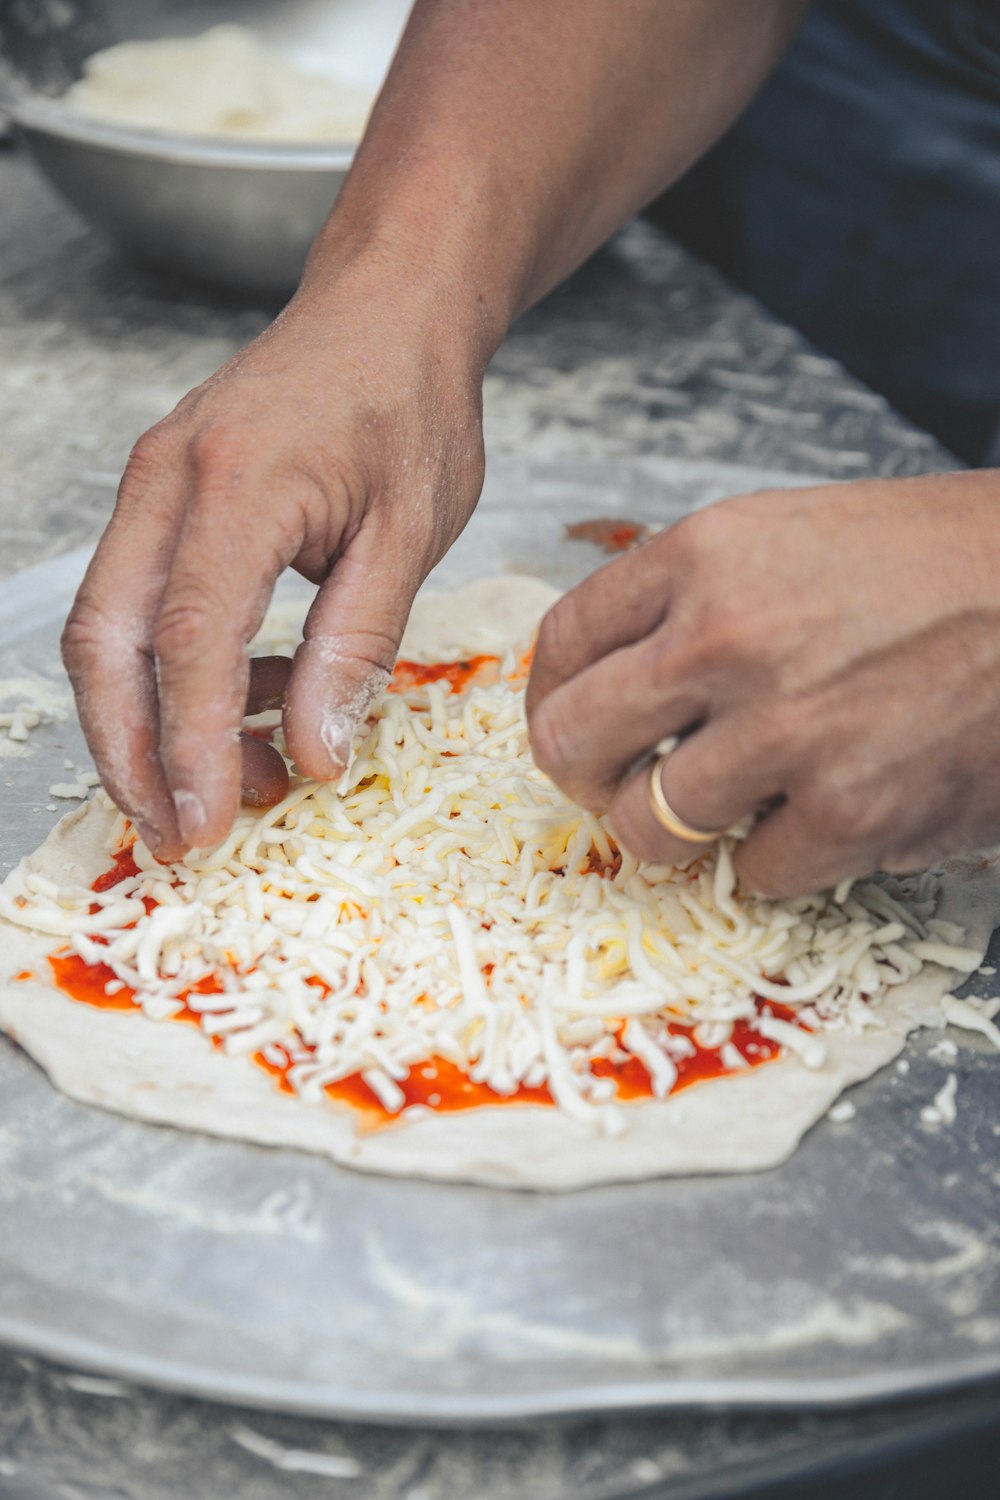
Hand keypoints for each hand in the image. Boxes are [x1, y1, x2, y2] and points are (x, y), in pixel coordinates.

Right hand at [61, 268, 485, 860]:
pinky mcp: (161, 498)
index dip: (187, 747)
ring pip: (108, 630)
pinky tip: (251, 703)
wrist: (389, 309)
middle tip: (180, 835)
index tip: (206, 826)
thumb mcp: (410, 535)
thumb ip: (356, 648)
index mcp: (237, 483)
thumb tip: (313, 756)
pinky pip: (140, 602)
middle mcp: (168, 480)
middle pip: (107, 642)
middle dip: (130, 755)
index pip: (188, 640)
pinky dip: (176, 674)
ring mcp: (152, 484)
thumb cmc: (411, 407)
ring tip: (237, 781)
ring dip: (149, 724)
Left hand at [526, 471, 999, 896]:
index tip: (566, 721)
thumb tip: (612, 670)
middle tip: (614, 785)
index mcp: (706, 555)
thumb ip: (692, 594)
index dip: (549, 696)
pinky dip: (774, 861)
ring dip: (672, 832)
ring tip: (719, 811)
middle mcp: (729, 637)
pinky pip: (752, 872)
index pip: (562, 640)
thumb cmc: (938, 562)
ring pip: (647, 825)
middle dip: (583, 775)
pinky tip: (815, 819)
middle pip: (572, 739)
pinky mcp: (850, 811)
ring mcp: (788, 729)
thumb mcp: (793, 534)